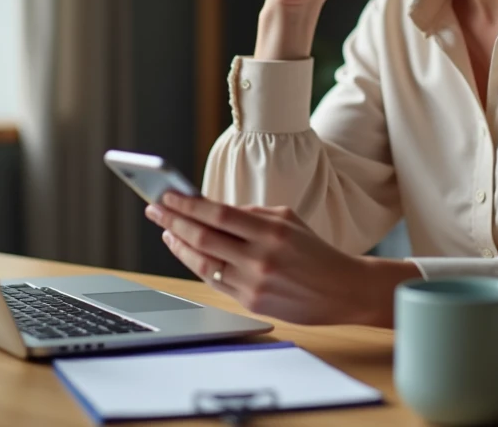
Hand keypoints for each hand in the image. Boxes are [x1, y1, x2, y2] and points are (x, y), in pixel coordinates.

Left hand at [145, 193, 418, 325]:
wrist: (343, 289)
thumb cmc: (314, 250)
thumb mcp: (288, 220)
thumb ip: (251, 214)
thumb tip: (212, 211)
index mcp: (271, 230)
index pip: (218, 214)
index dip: (188, 204)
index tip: (167, 195)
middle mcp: (260, 257)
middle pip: (204, 237)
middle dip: (174, 221)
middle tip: (155, 209)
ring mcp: (254, 283)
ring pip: (204, 262)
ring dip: (179, 245)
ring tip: (167, 230)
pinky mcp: (252, 302)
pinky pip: (216, 281)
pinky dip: (197, 264)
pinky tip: (187, 252)